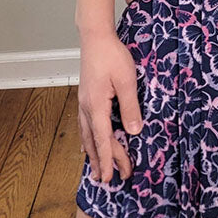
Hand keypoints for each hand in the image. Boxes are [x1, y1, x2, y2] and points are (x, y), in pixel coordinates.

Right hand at [77, 31, 143, 182]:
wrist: (95, 37)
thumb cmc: (112, 56)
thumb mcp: (127, 81)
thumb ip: (130, 107)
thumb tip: (133, 132)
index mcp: (96, 107)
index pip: (104, 140)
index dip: (109, 160)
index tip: (111, 178)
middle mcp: (86, 108)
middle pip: (94, 141)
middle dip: (103, 161)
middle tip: (110, 180)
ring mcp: (83, 102)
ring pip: (86, 134)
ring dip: (92, 153)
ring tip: (95, 170)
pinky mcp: (85, 96)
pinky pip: (84, 124)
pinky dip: (86, 138)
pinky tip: (85, 143)